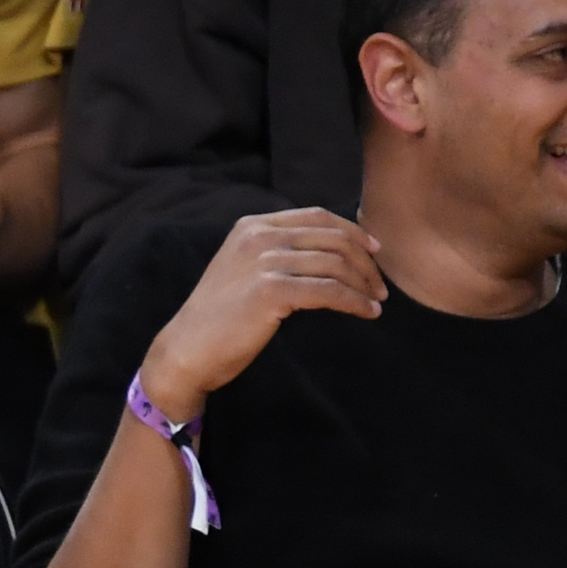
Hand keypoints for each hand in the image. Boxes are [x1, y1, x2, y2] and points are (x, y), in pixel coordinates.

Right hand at [137, 209, 385, 422]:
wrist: (186, 350)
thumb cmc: (216, 319)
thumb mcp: (242, 270)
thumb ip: (275, 252)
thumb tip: (327, 253)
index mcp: (252, 226)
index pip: (318, 217)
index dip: (354, 231)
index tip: (375, 251)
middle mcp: (259, 237)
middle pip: (333, 238)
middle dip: (366, 261)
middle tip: (380, 285)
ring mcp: (264, 261)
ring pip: (336, 264)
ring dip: (364, 284)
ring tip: (376, 301)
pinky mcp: (271, 291)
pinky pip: (329, 291)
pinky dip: (354, 302)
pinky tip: (367, 312)